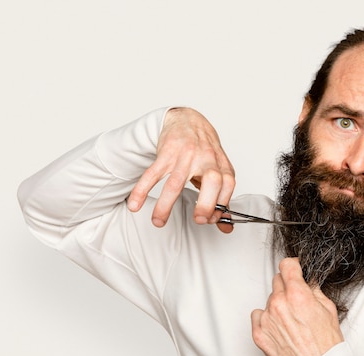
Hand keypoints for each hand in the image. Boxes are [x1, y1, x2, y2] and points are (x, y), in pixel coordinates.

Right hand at [127, 107, 235, 231]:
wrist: (187, 120)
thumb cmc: (205, 151)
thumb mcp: (218, 172)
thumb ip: (221, 200)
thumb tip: (227, 228)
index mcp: (221, 165)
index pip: (227, 185)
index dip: (222, 204)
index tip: (212, 220)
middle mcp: (206, 159)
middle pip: (211, 181)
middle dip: (206, 203)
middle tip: (198, 220)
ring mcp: (185, 155)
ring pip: (175, 182)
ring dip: (165, 205)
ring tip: (158, 222)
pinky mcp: (166, 152)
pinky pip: (152, 173)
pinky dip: (142, 190)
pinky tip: (135, 204)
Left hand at [251, 258, 343, 355]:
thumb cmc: (326, 345)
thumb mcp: (328, 309)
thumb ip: (314, 289)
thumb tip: (307, 280)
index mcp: (297, 295)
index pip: (286, 266)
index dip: (293, 266)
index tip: (294, 269)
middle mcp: (279, 304)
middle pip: (277, 281)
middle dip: (287, 287)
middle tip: (297, 300)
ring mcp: (267, 320)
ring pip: (268, 300)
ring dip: (278, 305)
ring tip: (291, 320)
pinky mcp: (259, 334)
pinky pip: (258, 316)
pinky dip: (266, 319)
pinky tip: (279, 328)